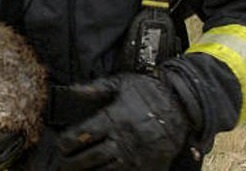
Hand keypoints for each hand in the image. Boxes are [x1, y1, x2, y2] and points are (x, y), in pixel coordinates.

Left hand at [57, 73, 190, 169]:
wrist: (184, 106)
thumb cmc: (148, 92)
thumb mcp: (121, 83)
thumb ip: (94, 88)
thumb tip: (69, 89)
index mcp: (114, 119)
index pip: (82, 135)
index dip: (67, 142)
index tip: (61, 144)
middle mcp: (124, 140)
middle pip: (90, 158)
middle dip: (72, 162)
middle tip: (62, 163)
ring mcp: (137, 157)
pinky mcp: (149, 168)